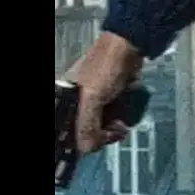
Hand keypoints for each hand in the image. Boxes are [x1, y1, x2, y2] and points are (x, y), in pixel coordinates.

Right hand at [63, 31, 144, 153]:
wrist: (130, 46)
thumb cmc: (107, 67)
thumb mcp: (92, 99)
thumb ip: (87, 126)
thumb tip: (88, 148)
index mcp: (64, 100)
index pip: (66, 131)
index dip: (78, 141)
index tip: (94, 145)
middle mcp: (75, 102)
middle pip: (82, 131)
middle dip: (98, 137)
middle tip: (112, 135)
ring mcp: (93, 99)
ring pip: (97, 126)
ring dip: (109, 132)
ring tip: (120, 129)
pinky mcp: (109, 97)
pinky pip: (109, 118)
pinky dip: (116, 124)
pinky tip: (124, 124)